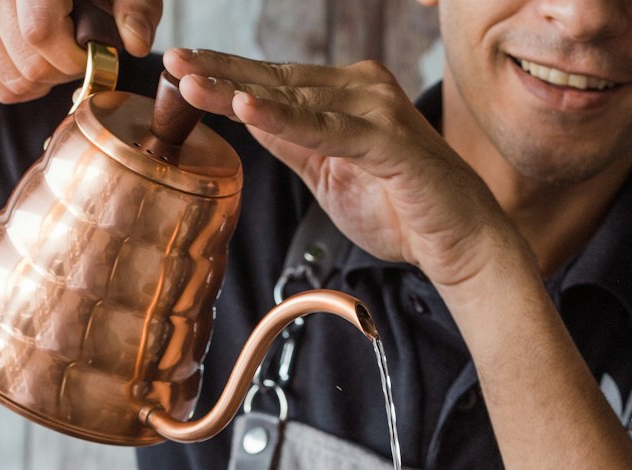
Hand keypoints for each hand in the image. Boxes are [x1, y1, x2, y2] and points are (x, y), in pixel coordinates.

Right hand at [0, 0, 161, 102]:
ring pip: (13, 82)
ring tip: (51, 55)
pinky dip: (19, 86)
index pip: (39, 34)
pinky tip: (31, 60)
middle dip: (60, 72)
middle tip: (71, 51)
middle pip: (29, 66)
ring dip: (42, 82)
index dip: (71, 57)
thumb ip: (135, 8)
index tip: (88, 52)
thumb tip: (134, 42)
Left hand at [163, 48, 524, 291]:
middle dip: (220, 71)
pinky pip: (327, 130)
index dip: (225, 76)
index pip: (274, 83)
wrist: (460, 245)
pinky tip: (246, 109)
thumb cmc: (403, 212)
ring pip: (295, 99)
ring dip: (239, 89)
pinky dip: (285, 119)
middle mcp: (362, 90)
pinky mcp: (389, 142)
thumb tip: (247, 117)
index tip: (179, 71)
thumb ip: (293, 145)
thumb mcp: (329, 177)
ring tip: (191, 83)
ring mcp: (376, 111)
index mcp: (345, 97)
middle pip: (277, 80)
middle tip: (171, 62)